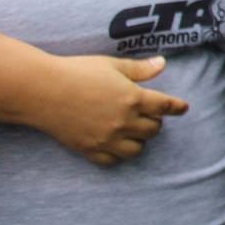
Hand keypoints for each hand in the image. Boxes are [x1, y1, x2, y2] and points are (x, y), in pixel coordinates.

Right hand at [31, 54, 188, 165]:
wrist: (41, 90)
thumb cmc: (77, 71)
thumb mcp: (112, 65)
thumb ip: (139, 69)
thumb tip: (163, 64)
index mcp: (132, 98)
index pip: (165, 106)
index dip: (177, 107)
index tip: (183, 108)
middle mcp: (123, 121)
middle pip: (153, 130)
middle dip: (154, 121)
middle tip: (147, 114)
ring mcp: (106, 138)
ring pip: (137, 149)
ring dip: (139, 139)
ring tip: (132, 130)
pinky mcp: (89, 149)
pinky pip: (113, 161)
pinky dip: (118, 154)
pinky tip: (115, 144)